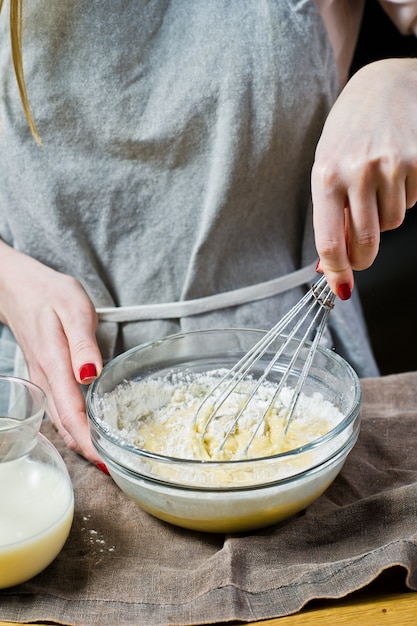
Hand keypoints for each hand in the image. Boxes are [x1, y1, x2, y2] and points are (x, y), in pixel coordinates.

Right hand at [0, 241, 102, 463]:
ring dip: (79, 439)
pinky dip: (71, 423)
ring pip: (59, 418)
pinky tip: (85, 427)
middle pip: (64, 424)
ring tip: (102, 456)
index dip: (89, 440)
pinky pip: (56, 407)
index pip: (72, 413)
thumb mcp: (73, 309)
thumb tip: (90, 376)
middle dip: (87, 449)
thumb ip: (83, 344)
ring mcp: (41, 378)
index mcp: (54, 364)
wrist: (18, 286)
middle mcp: (45, 378)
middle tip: (112, 467)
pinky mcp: (43, 374)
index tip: (107, 461)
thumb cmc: (49, 293)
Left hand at [312, 58, 416, 298]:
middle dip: (363, 256)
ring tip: (376, 185)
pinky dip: (404, 197)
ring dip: (384, 217)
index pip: (330, 241)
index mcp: (326, 176)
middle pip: (366, 242)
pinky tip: (395, 172)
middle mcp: (358, 171)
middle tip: (361, 253)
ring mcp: (391, 166)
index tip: (341, 286)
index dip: (337, 271)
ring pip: (392, 223)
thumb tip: (332, 263)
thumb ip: (330, 213)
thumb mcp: (327, 168)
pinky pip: (412, 202)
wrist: (384, 85)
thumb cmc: (348, 131)